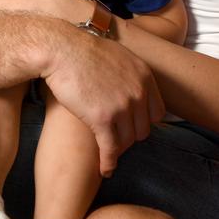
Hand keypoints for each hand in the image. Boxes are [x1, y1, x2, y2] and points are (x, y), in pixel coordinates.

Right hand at [41, 25, 164, 176]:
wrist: (62, 49)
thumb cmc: (83, 50)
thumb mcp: (118, 56)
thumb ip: (130, 74)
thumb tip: (131, 87)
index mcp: (144, 76)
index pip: (157, 113)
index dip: (144, 122)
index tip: (132, 126)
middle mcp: (138, 92)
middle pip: (143, 130)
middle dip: (130, 136)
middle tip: (116, 138)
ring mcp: (121, 106)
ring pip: (127, 141)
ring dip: (118, 149)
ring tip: (109, 152)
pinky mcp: (102, 118)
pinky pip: (111, 149)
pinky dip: (108, 162)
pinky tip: (105, 169)